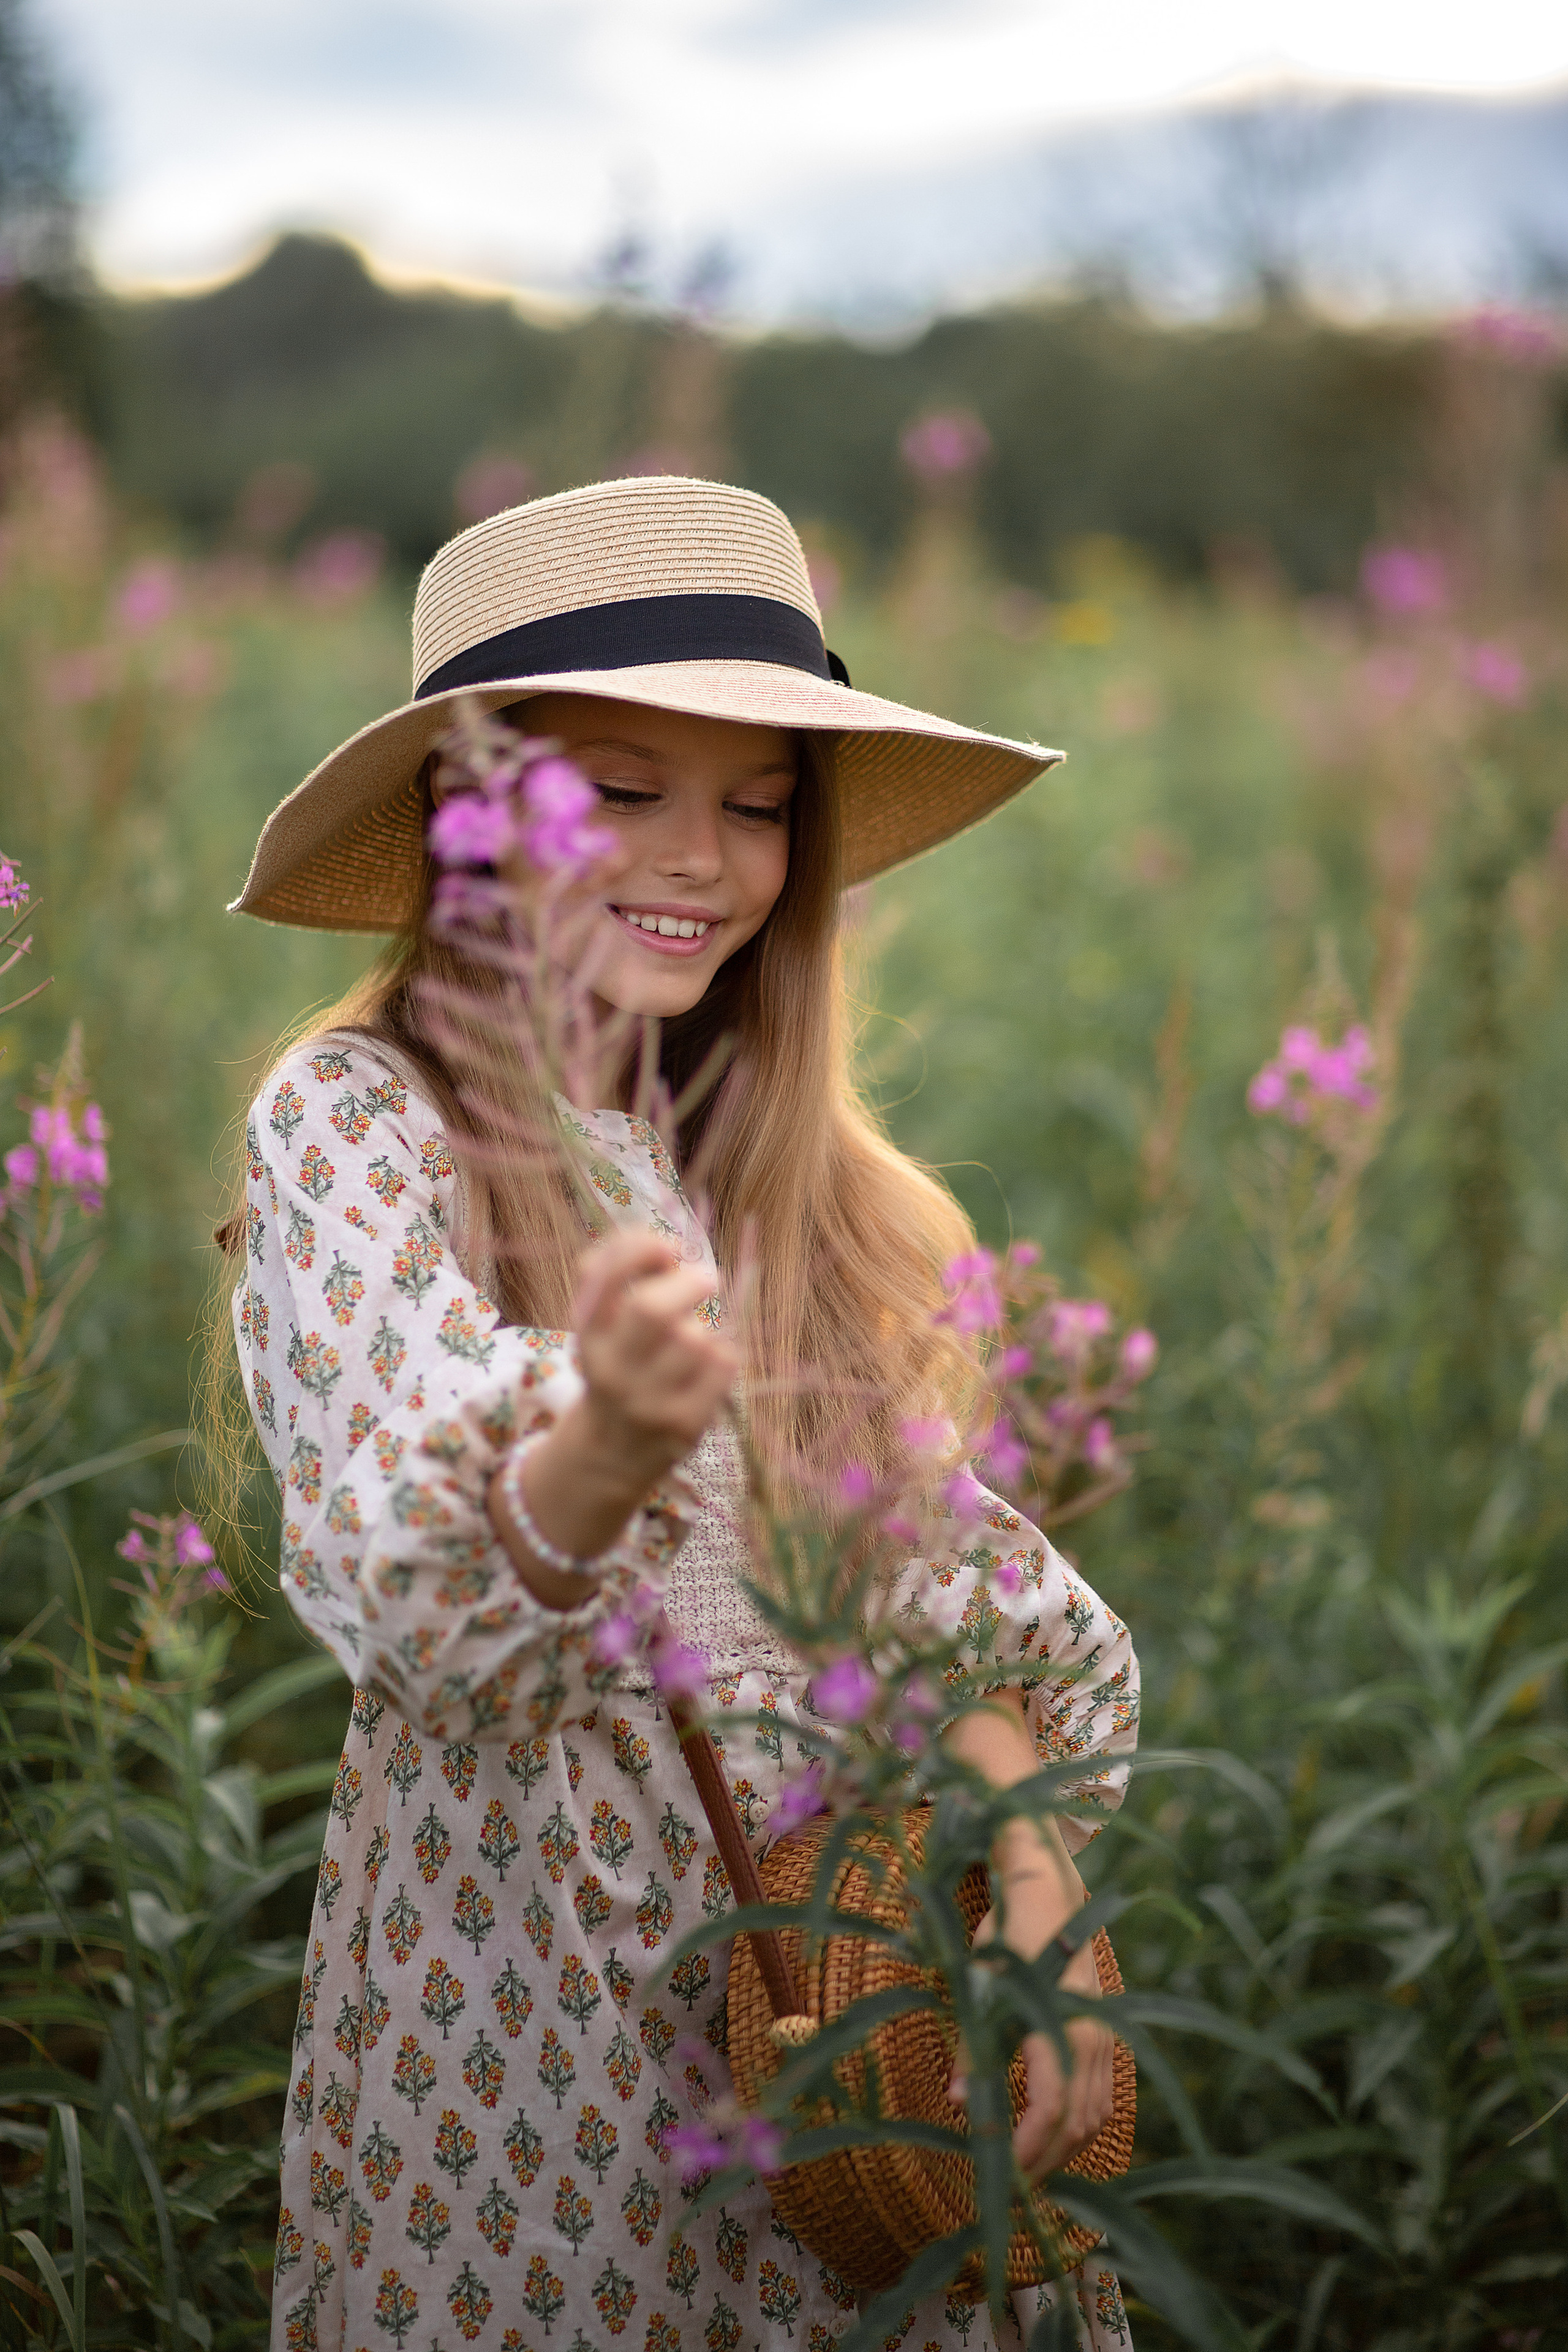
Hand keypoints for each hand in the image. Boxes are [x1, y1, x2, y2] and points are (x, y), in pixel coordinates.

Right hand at [572, 1229, 736, 1486]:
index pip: (602, 1276)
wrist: (613, 1452)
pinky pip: (722, 1366)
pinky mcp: (683, 1425)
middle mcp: (610, 1370)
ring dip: (704, 1329)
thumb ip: (615, 1275)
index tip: (666, 1247)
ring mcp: (646, 1402)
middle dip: (687, 1283)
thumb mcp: (601, 1325)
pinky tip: (706, 1368)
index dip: (638, 1249)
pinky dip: (723, 1356)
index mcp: (587, 1335)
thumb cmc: (619, 1366)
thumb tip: (661, 1243)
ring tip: (693, 1342)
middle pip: (650, 1309)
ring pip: (694, 1339)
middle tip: (706, 1279)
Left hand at [951, 1879, 1115, 2181]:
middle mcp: (1090, 2036)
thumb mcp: (981, 1985)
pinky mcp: (1105, 2034)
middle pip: (1076, 2123)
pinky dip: (1082, 2127)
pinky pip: (1103, 2097)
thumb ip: (975, 2047)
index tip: (999, 2171)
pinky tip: (1055, 2137)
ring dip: (1065, 2151)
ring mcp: (1103, 2036)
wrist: (1048, 1893)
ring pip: (1095, 2116)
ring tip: (1030, 2172)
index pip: (1049, 2108)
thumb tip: (961, 2103)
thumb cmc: (1007, 1935)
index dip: (1025, 2148)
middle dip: (1045, 2162)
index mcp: (1058, 2024)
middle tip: (1010, 2188)